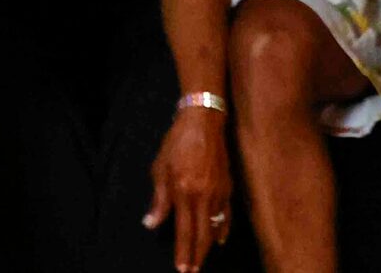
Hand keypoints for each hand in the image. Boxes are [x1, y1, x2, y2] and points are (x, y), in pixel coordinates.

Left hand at [144, 106, 233, 271]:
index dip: (184, 252)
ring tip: (202, 259)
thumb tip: (151, 224)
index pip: (185, 230)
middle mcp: (204, 197)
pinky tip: (219, 238)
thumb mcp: (160, 168)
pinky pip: (226, 216)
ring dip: (208, 246)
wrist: (203, 123)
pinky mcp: (228, 188)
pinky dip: (222, 229)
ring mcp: (219, 194)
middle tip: (192, 271)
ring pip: (215, 228)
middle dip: (197, 256)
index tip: (182, 268)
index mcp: (184, 192)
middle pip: (202, 235)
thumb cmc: (177, 143)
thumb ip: (158, 199)